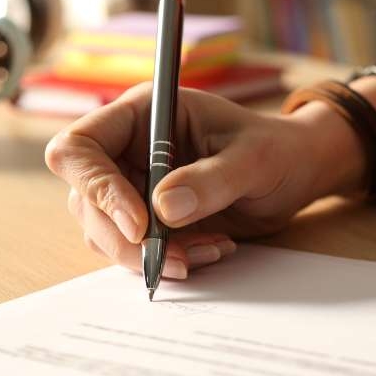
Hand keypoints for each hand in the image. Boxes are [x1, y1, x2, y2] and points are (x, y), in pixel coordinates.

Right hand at [45, 84, 361, 277]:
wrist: (296, 174)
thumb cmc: (278, 150)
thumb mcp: (255, 159)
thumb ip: (211, 180)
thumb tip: (162, 209)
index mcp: (142, 114)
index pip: (80, 147)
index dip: (97, 186)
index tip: (140, 224)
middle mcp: (127, 149)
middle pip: (85, 199)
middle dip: (125, 238)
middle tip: (177, 259)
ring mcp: (131, 185)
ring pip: (102, 231)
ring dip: (147, 255)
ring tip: (205, 251)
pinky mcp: (145, 219)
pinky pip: (131, 249)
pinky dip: (164, 261)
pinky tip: (208, 250)